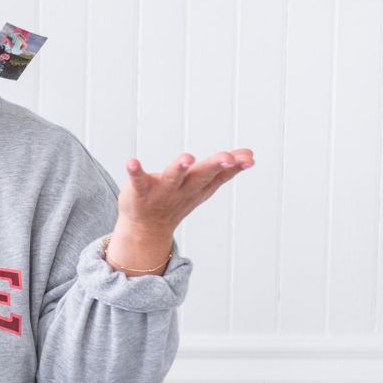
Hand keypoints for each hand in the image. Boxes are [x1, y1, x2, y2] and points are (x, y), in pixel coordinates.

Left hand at [117, 149, 254, 234]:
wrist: (146, 228)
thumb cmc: (178, 199)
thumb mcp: (205, 186)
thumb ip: (226, 170)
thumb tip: (250, 154)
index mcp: (199, 185)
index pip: (219, 175)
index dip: (234, 166)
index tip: (248, 158)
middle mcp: (184, 189)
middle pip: (201, 175)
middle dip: (214, 165)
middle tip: (227, 157)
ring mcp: (162, 191)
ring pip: (173, 178)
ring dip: (180, 168)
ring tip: (188, 157)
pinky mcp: (140, 191)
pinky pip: (138, 181)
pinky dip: (135, 172)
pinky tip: (132, 162)